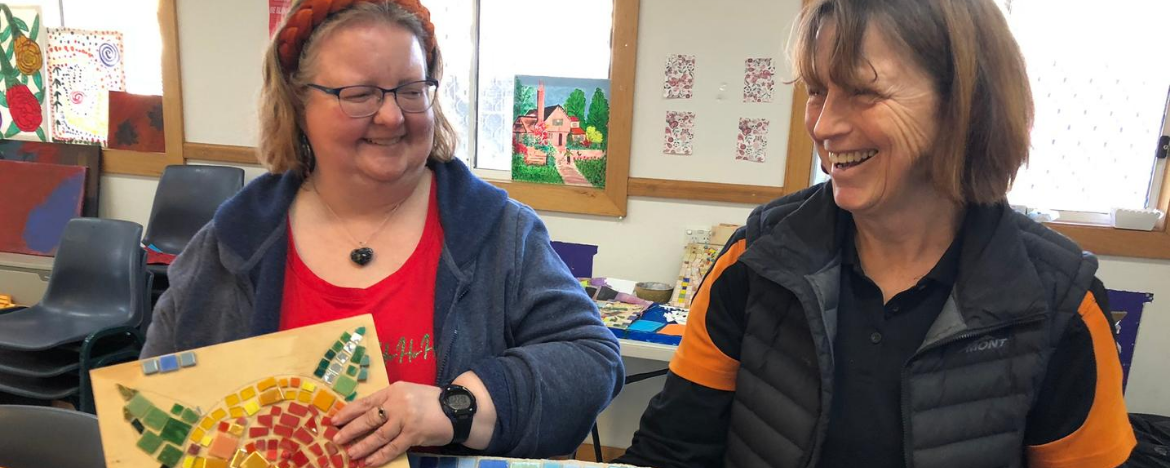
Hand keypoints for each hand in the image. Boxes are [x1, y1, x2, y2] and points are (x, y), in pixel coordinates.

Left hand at [329, 381, 452, 465]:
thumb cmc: (430, 402)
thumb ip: (389, 402)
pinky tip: (369, 462)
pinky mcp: (414, 434)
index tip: (334, 420)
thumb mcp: (407, 393)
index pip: (366, 402)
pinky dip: (380, 456)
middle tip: (337, 439)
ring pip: (378, 435)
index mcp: (394, 390)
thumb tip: (365, 417)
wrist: (456, 409)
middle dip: (351, 430)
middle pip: (369, 418)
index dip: (348, 412)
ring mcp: (406, 419)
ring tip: (351, 453)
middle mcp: (398, 403)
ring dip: (363, 445)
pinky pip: (392, 447)